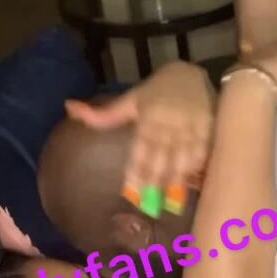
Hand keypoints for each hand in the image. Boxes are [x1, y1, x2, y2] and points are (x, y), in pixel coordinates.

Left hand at [65, 61, 213, 189]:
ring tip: (169, 201)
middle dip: (155, 180)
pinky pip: (203, 152)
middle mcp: (168, 122)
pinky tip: (191, 185)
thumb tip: (68, 107)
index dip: (137, 169)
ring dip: (176, 180)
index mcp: (148, 115)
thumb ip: (102, 115)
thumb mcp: (129, 100)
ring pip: (183, 157)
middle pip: (161, 156)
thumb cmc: (156, 91)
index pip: (141, 147)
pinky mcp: (208, 129)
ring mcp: (190, 126)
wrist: (189, 73)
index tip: (130, 190)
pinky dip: (197, 169)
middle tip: (148, 204)